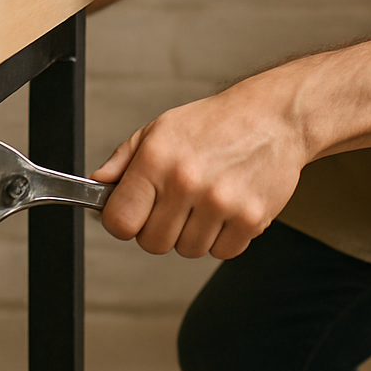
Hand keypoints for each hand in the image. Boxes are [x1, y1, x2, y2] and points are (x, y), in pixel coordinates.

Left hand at [91, 79, 305, 258]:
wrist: (273, 117)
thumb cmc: (215, 123)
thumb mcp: (160, 129)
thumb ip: (123, 160)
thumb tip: (97, 185)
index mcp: (157, 159)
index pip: (120, 222)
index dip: (124, 222)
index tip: (134, 213)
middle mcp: (186, 182)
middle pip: (153, 244)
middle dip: (161, 228)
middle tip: (178, 203)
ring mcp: (220, 203)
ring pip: (189, 251)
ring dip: (194, 233)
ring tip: (207, 199)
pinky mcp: (250, 218)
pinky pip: (223, 252)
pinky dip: (224, 237)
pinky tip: (229, 206)